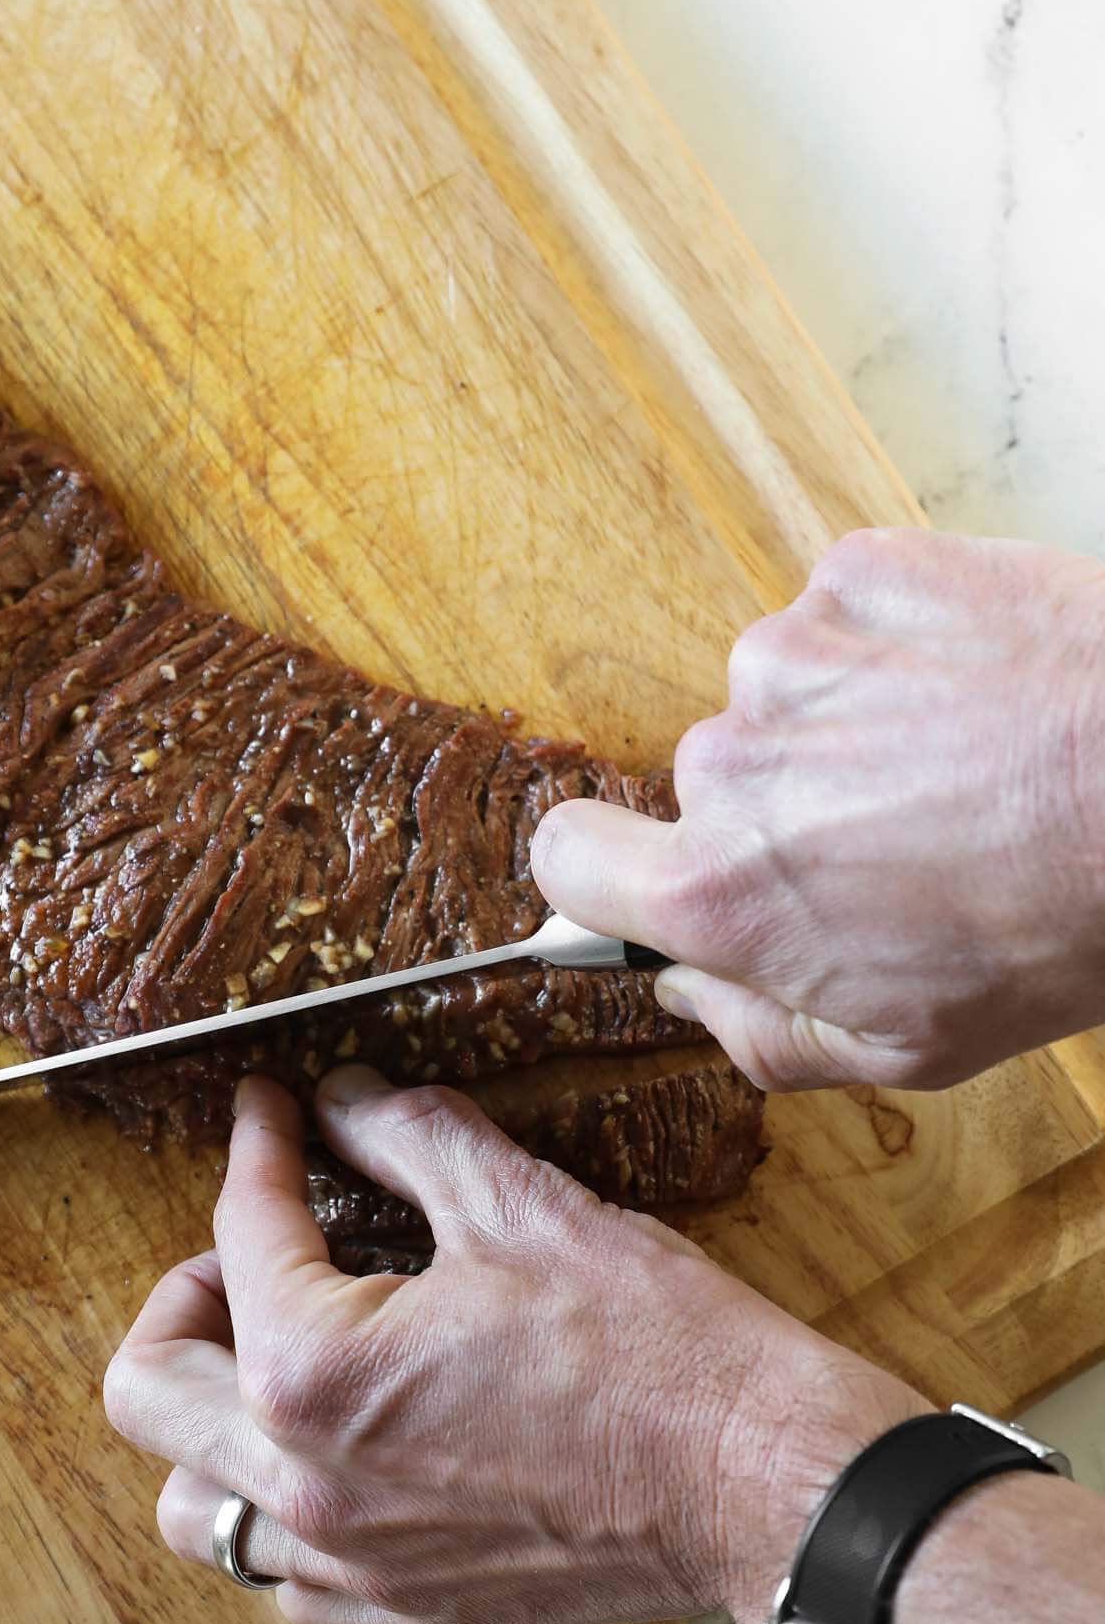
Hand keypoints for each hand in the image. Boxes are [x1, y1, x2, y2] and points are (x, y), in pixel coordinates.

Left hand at [103, 1070, 924, 1623]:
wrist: (759, 1483)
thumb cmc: (657, 1351)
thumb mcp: (522, 1205)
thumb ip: (408, 1137)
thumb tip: (348, 1101)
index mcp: (313, 1370)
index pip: (239, 1234)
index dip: (257, 1149)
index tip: (274, 1115)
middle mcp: (306, 1484)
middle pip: (149, 1389)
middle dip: (186, 1293)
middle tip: (254, 1251)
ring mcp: (354, 1564)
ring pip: (197, 1504)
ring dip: (213, 1420)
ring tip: (282, 1362)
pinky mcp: (411, 1611)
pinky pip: (288, 1575)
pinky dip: (287, 1507)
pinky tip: (349, 1454)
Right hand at [532, 529, 1104, 1089]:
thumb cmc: (1062, 926)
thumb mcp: (906, 1048)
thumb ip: (759, 1033)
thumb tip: (687, 989)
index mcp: (721, 892)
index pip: (567, 857)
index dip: (609, 871)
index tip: (657, 873)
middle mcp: (730, 762)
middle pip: (702, 784)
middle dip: (776, 810)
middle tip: (893, 837)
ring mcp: (792, 652)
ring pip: (774, 697)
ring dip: (840, 727)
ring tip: (954, 764)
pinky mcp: (861, 574)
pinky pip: (838, 618)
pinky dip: (891, 650)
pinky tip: (971, 695)